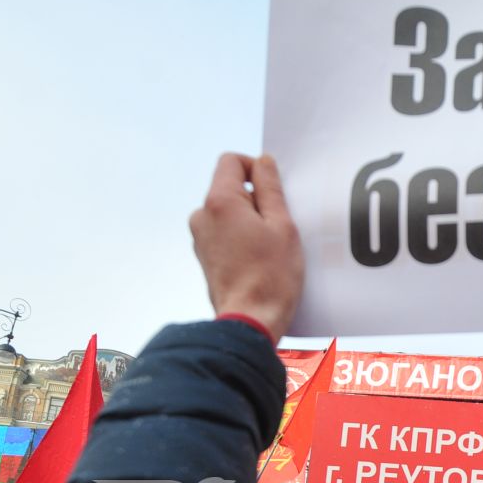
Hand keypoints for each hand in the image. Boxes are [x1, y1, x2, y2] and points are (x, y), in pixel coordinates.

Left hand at [190, 153, 303, 340]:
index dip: (255, 168)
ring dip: (250, 220)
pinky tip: (260, 258)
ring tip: (271, 246)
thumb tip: (263, 162)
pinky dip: (242, 237)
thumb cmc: (269, 278)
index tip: (273, 188)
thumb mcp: (282, 225)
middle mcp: (202, 216)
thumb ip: (270, 188)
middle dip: (255, 199)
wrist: (249, 321)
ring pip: (228, 212)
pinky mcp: (204, 256)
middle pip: (229, 188)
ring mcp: (200, 238)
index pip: (231, 161)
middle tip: (278, 224)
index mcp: (219, 201)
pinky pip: (224, 233)